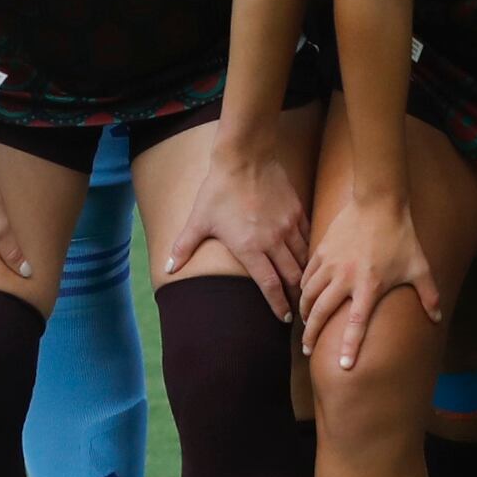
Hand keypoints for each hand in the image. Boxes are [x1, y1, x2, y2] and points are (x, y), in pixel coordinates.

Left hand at [161, 117, 311, 320]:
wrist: (245, 157)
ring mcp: (288, 226)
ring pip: (303, 259)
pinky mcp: (296, 212)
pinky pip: (307, 238)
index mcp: (250, 248)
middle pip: (292, 277)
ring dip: (304, 276)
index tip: (282, 319)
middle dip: (295, 296)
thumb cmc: (218, 190)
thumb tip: (167, 269)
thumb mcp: (198, 220)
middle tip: (297, 309)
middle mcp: (273, 241)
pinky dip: (308, 251)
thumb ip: (183, 247)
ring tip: (303, 287)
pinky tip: (307, 258)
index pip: (269, 285)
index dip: (278, 305)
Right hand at [299, 191, 441, 372]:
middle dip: (310, 335)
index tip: (343, 366)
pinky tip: (305, 296)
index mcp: (370, 286)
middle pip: (320, 314)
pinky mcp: (321, 252)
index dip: (349, 346)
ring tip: (303, 325)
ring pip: (308, 295)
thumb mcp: (419, 266)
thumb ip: (429, 294)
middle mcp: (346, 278)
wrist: (379, 201)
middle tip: (306, 350)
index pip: (356, 324)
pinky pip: (306, 277)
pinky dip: (303, 289)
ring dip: (304, 313)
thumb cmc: (401, 235)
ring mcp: (330, 264)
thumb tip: (437, 318)